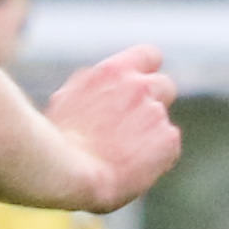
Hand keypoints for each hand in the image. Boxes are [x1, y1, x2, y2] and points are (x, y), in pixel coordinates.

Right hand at [36, 46, 181, 211]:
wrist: (69, 173)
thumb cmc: (59, 141)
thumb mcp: (69, 100)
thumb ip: (96, 88)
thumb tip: (104, 87)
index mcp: (114, 71)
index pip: (149, 55)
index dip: (148, 72)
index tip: (142, 85)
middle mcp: (139, 86)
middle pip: (165, 86)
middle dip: (155, 102)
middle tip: (134, 126)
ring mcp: (156, 112)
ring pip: (162, 122)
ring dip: (149, 135)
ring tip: (122, 156)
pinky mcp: (168, 139)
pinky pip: (169, 148)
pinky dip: (157, 158)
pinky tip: (133, 169)